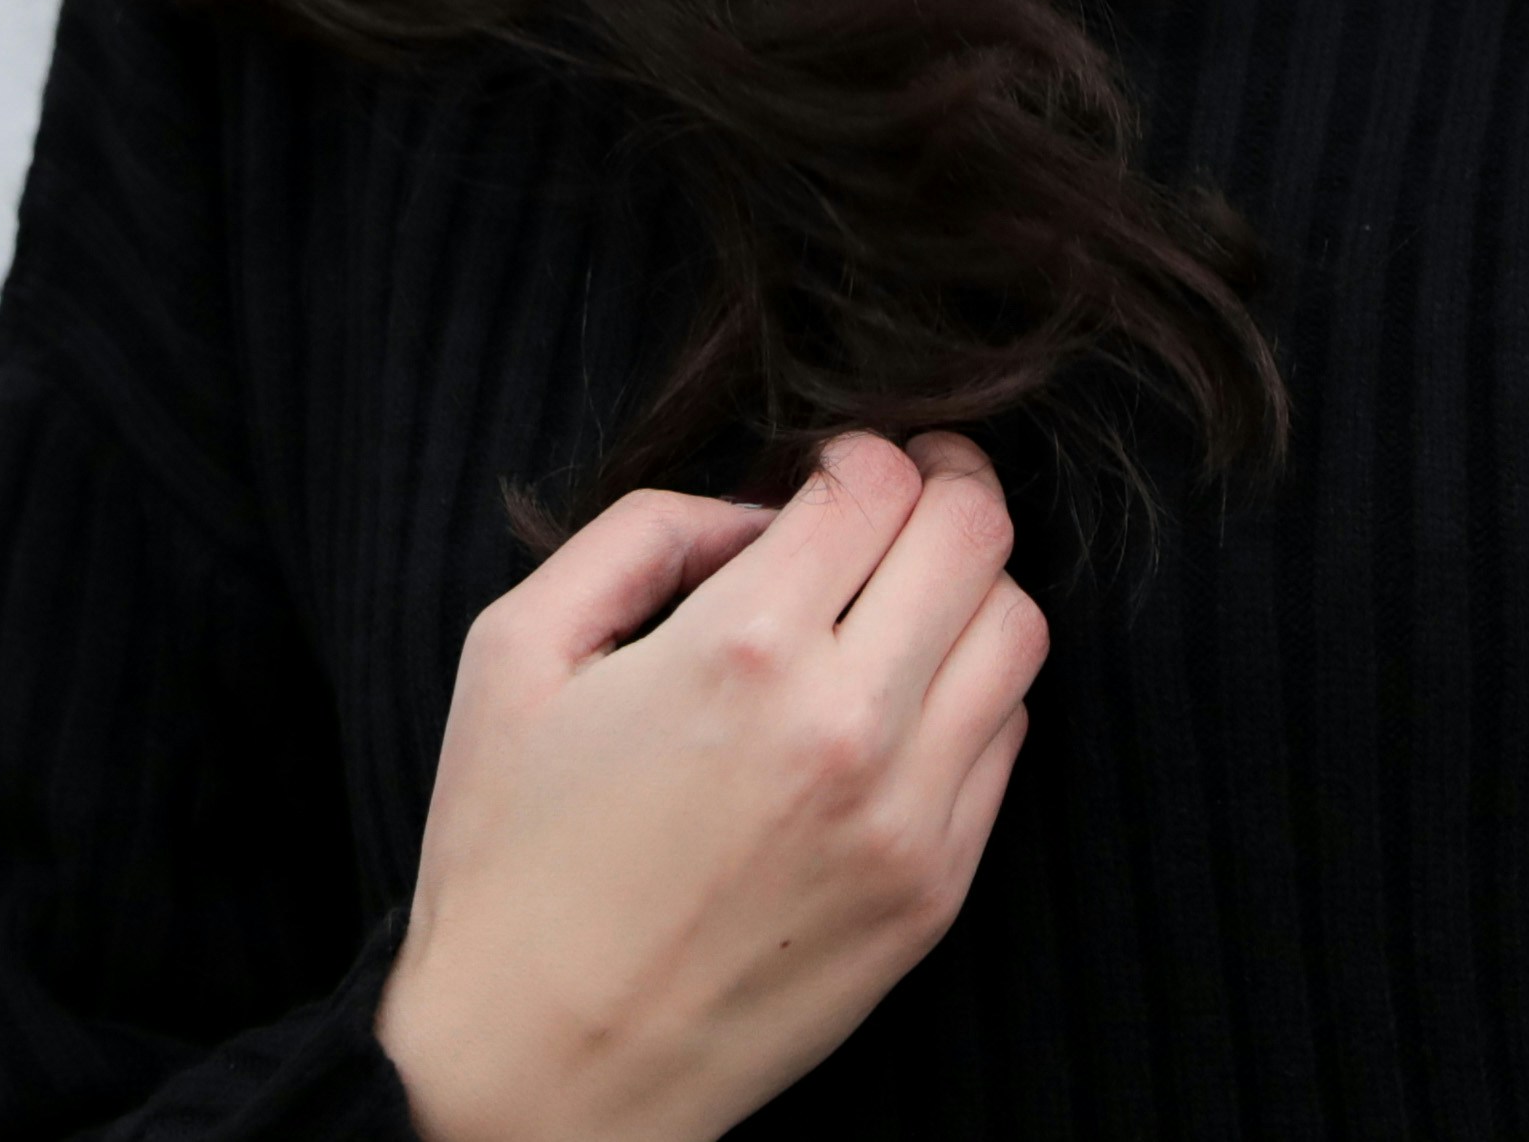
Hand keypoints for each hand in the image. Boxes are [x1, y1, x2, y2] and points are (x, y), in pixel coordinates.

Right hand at [372, 431, 1047, 1141]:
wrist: (541, 1075)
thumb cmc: (509, 861)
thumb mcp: (515, 650)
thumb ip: (639, 535)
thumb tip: (759, 511)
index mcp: (742, 650)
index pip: (881, 483)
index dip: (860, 454)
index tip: (830, 475)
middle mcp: (848, 725)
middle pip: (977, 536)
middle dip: (945, 487)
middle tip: (905, 494)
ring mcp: (906, 818)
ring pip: (1018, 633)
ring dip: (975, 588)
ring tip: (912, 595)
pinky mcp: (933, 894)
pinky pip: (1008, 744)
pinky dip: (974, 695)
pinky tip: (905, 701)